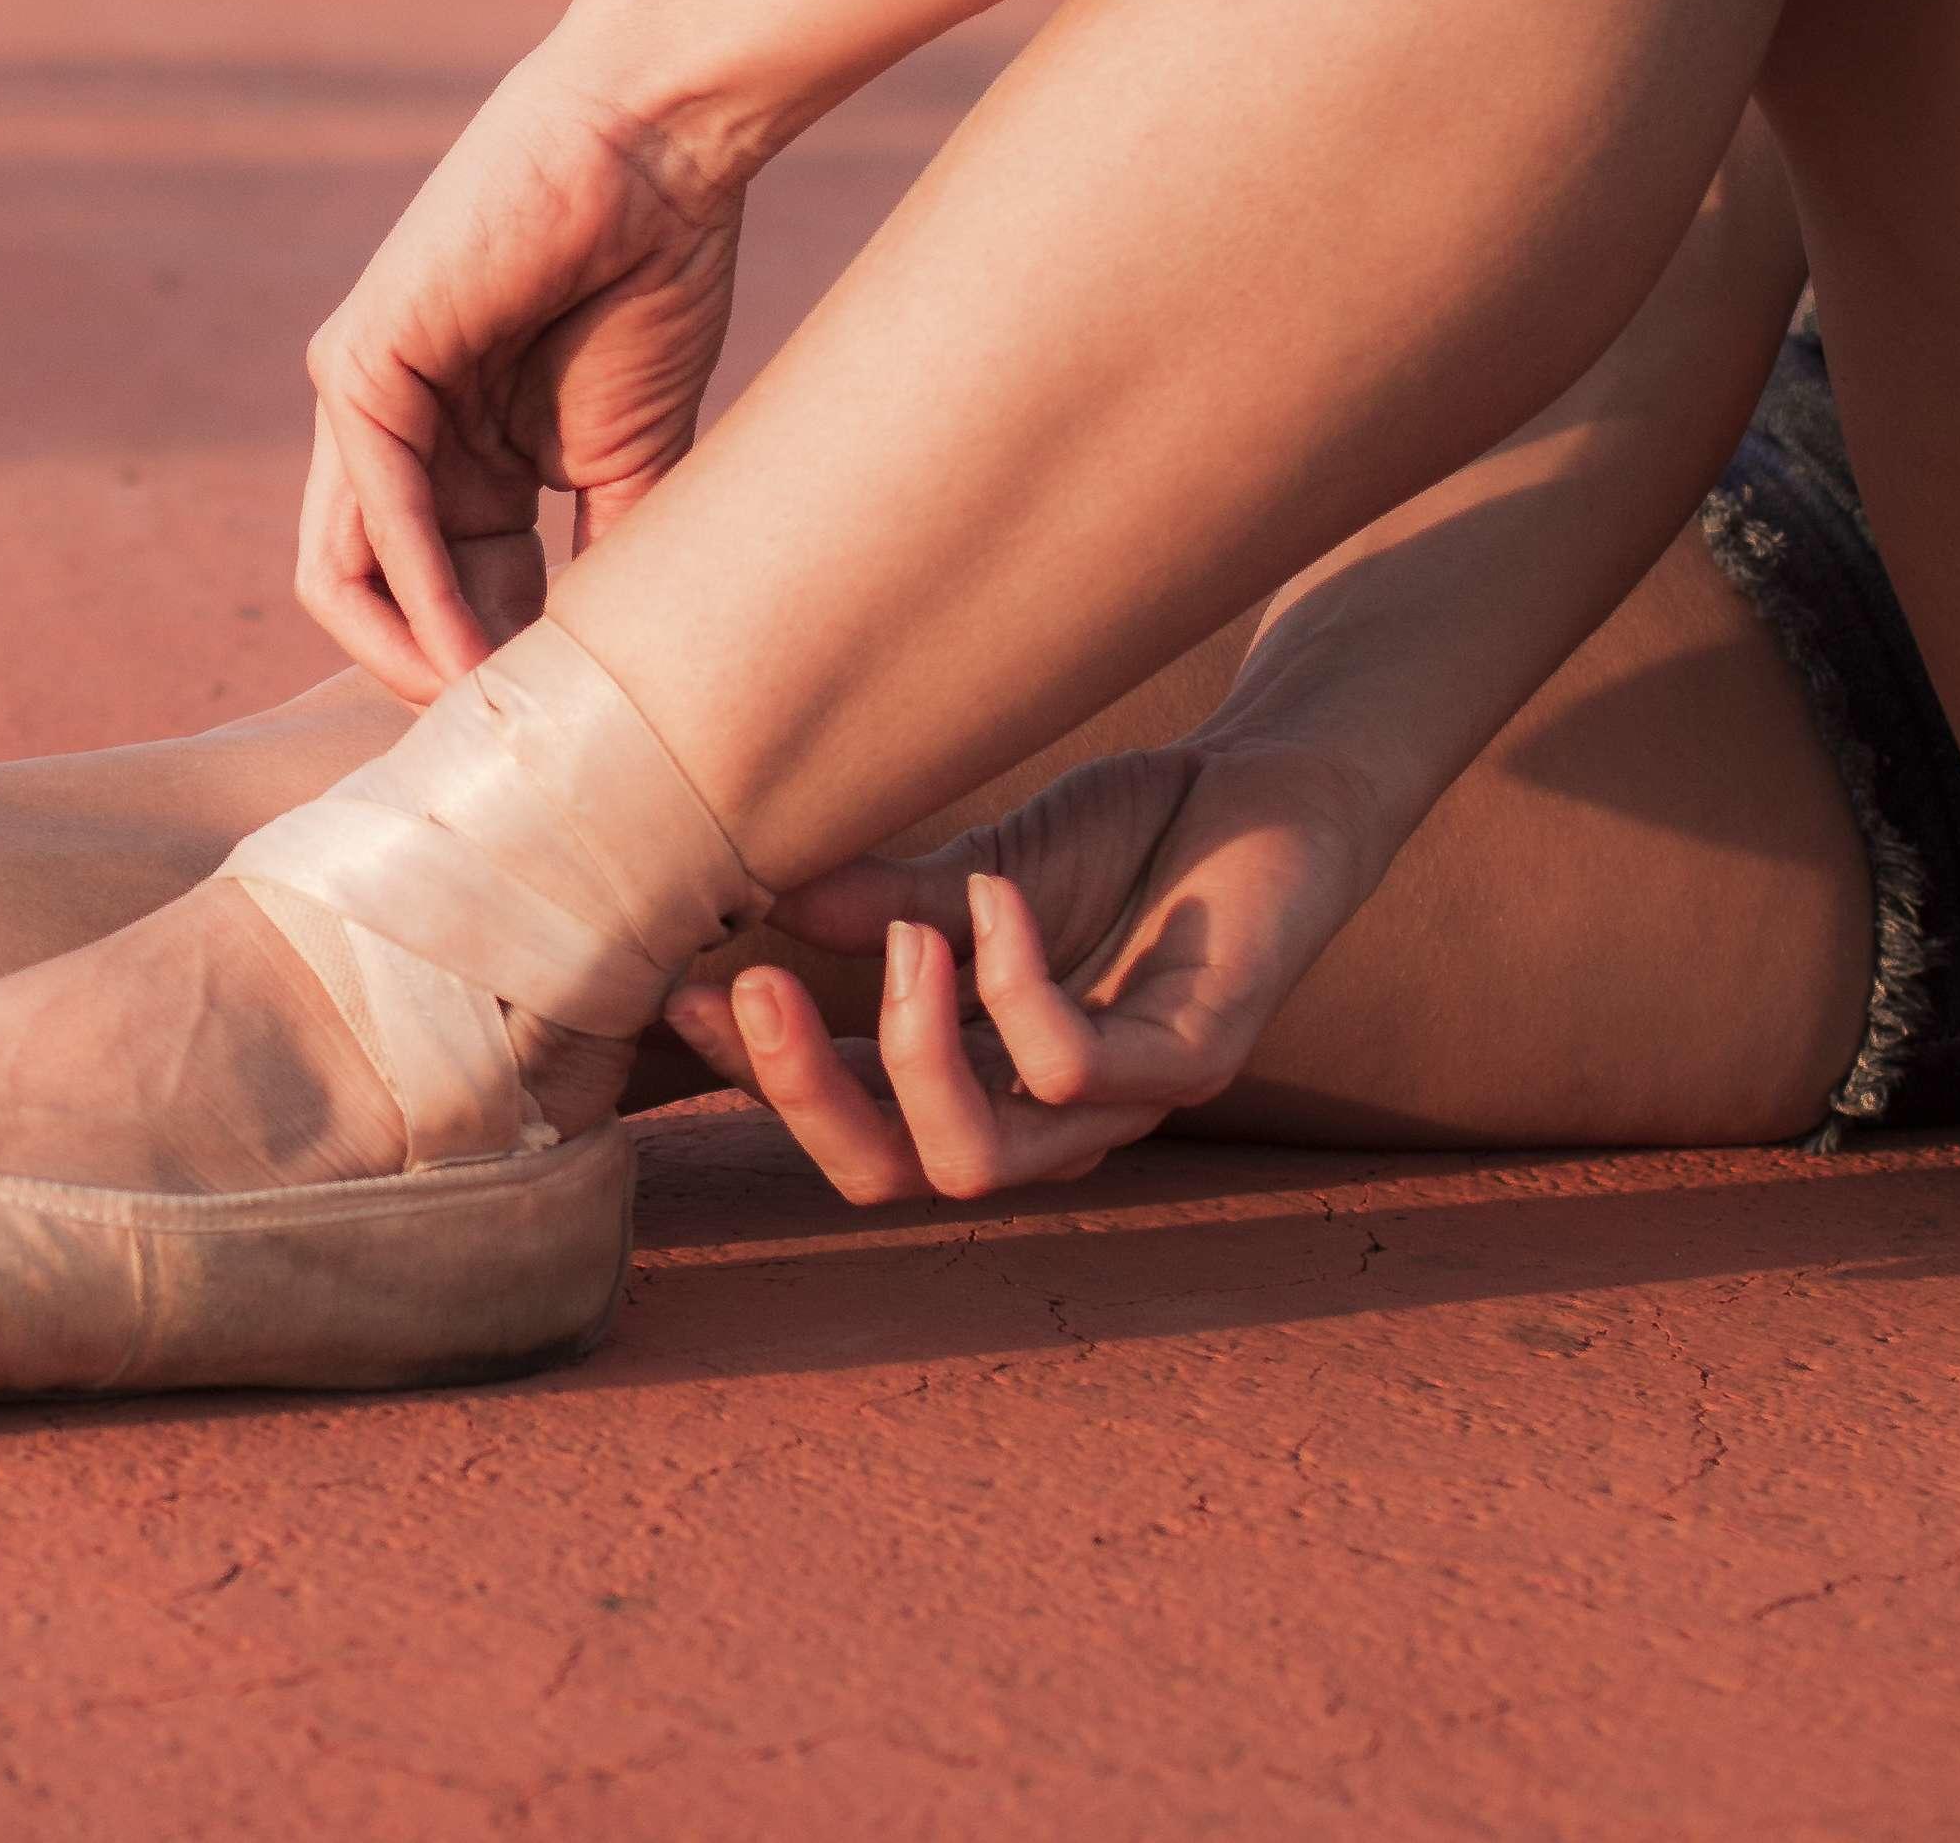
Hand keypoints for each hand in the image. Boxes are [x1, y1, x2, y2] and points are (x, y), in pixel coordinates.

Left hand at [297, 3, 746, 694]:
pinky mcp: (357, 366)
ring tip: (493, 723)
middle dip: (440, 686)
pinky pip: (371, 513)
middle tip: (515, 749)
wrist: (657, 150)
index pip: (443, 600)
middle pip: (378, 605)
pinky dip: (417, 594)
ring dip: (417, 664)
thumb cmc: (652, 275)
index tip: (558, 736)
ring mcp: (361, 400)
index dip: (492, 675)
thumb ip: (607, 561)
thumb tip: (620, 685)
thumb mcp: (634, 456)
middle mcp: (392, 436)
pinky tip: (469, 654)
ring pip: (346, 578)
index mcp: (455, 457)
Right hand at [655, 732, 1385, 1202]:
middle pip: (894, 1177)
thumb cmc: (1136, 838)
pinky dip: (1011, 978)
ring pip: (978, 1161)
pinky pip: (1071, 1067)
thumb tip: (758, 896)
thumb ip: (885, 906)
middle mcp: (1049, 1117)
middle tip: (754, 987)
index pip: (849, 1124)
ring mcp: (1125, 1103)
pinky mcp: (1193, 1061)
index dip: (757, 1079)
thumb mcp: (982, 871)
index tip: (678, 990)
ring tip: (906, 941)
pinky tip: (998, 895)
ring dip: (909, 1054)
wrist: (1280, 782)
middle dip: (804, 1096)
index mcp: (986, 1079)